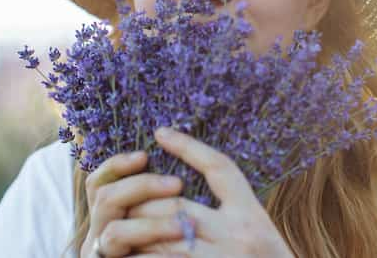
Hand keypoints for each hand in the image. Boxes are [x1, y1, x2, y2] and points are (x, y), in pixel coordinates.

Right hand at [80, 149, 184, 257]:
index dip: (117, 165)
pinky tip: (175, 243)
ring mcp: (100, 253)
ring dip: (152, 225)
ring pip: (114, 231)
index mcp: (106, 214)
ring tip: (183, 225)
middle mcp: (97, 232)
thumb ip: (155, 193)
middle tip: (178, 184)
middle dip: (142, 186)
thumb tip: (169, 152)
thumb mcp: (157, 212)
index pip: (99, 181)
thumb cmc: (172, 242)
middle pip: (104, 198)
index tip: (144, 156)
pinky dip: (149, 245)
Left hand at [126, 127, 295, 257]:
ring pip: (161, 237)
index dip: (189, 146)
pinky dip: (142, 257)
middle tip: (124, 197)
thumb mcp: (258, 232)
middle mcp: (239, 236)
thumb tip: (179, 193)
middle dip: (144, 200)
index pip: (220, 168)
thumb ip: (229, 212)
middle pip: (176, 205)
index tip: (161, 132)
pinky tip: (132, 252)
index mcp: (252, 215)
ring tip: (119, 226)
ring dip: (136, 231)